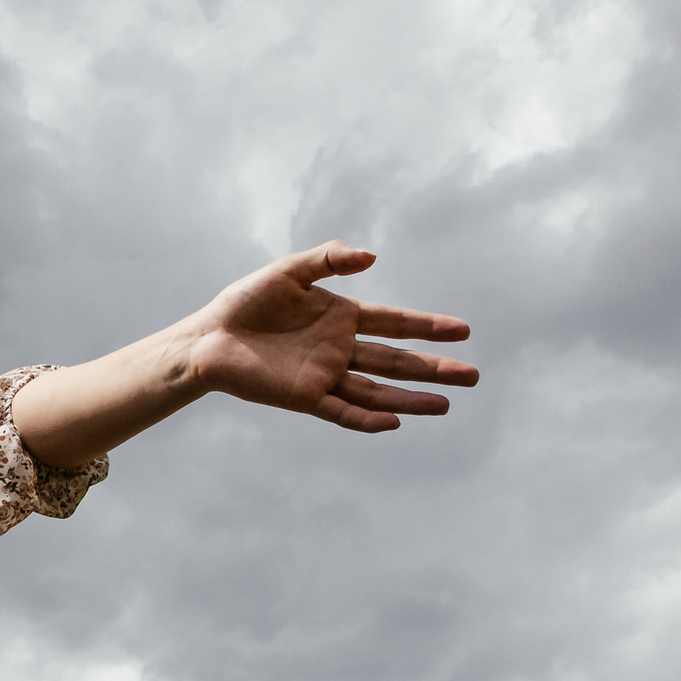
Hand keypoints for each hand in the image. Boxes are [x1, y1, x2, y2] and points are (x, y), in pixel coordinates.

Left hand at [186, 241, 476, 433]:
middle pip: (397, 361)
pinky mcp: (304, 398)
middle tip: (473, 375)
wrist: (208, 338)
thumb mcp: (290, 271)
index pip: (395, 323)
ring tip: (446, 404)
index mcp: (342, 317)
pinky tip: (394, 422)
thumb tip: (372, 257)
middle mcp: (340, 349)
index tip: (463, 330)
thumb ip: (329, 259)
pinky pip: (342, 411)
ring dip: (411, 398)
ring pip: (377, 390)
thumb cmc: (246, 303)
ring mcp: (325, 376)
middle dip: (434, 368)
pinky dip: (366, 419)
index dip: (428, 326)